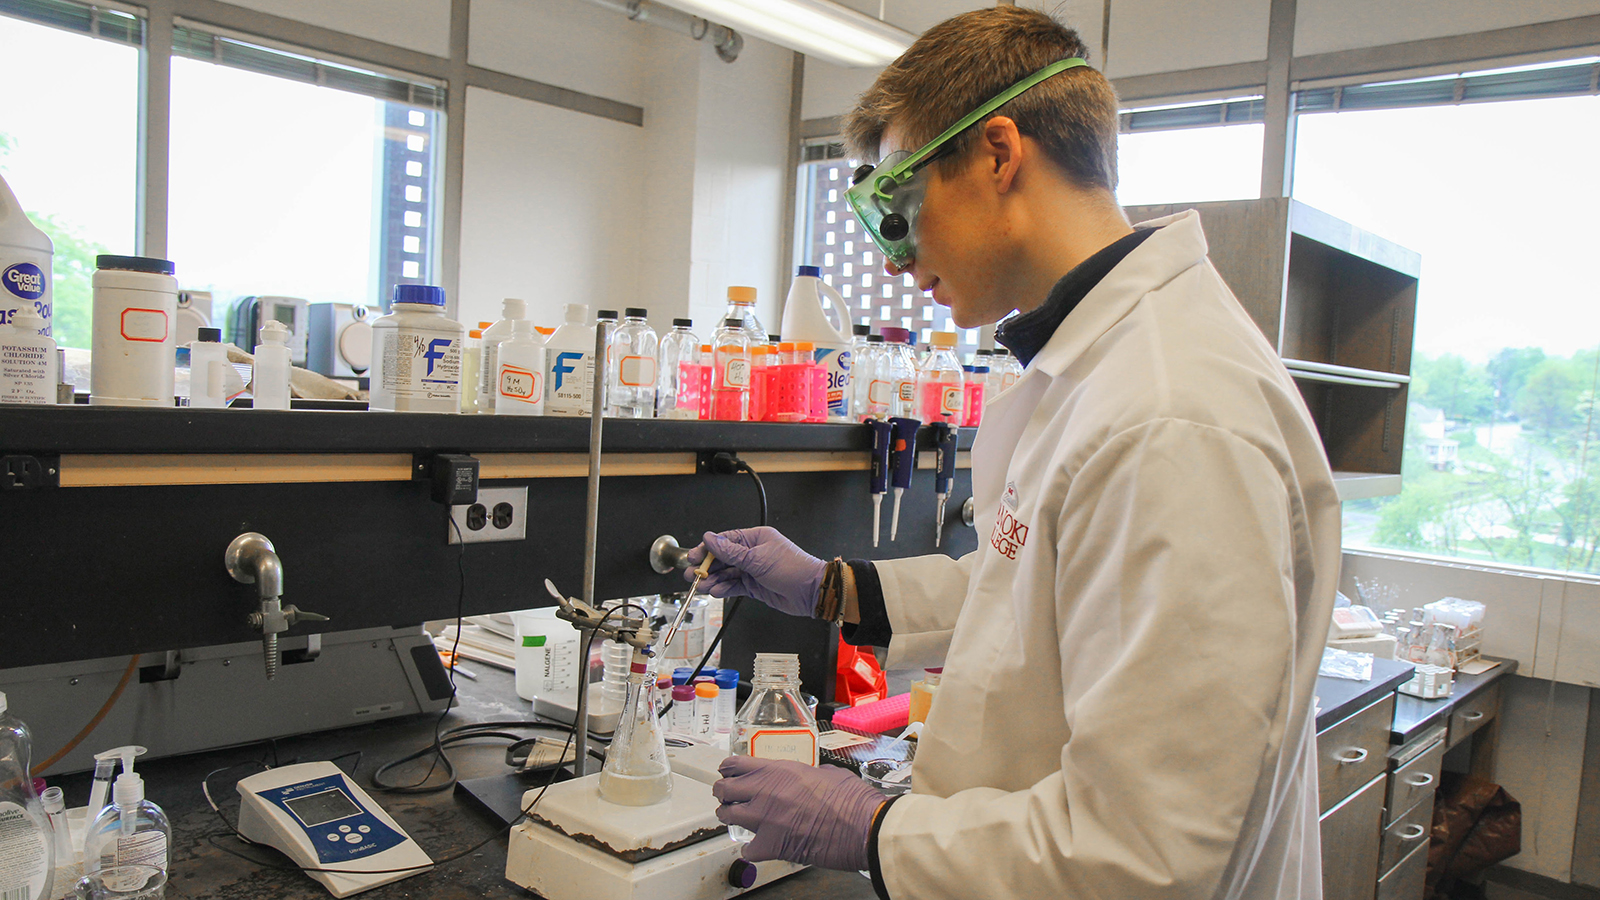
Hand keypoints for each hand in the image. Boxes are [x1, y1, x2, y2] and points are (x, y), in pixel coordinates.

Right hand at [684, 527, 824, 617]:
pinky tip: (715, 591)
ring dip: (713, 579)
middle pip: (723, 558)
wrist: (810, 592)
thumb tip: (710, 538)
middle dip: (707, 566)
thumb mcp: (758, 559)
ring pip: (727, 573)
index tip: (694, 556)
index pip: (725, 540)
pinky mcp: (755, 586)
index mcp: (756, 538)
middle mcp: (753, 553)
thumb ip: (731, 552)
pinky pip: (734, 586)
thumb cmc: (793, 569)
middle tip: (692, 573)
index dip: (708, 548)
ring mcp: (754, 570)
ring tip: (701, 585)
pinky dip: (724, 588)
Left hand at [713, 757, 884, 871]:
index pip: (736, 765)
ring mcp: (766, 819)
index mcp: (780, 770)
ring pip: (727, 816)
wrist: (863, 827)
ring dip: (730, 818)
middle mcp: (766, 791)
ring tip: (738, 820)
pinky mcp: (772, 845)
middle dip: (724, 794)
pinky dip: (750, 849)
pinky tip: (756, 847)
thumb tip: (806, 778)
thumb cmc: (853, 800)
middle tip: (730, 797)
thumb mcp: (827, 773)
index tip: (729, 774)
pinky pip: (747, 848)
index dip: (729, 770)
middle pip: (724, 789)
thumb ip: (806, 774)